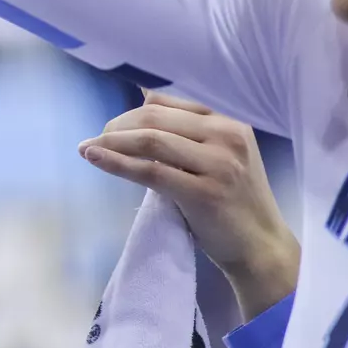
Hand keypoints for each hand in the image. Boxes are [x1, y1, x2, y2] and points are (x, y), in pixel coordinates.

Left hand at [79, 92, 299, 319]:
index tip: (111, 126)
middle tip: (96, 140)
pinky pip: (151, 172)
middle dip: (117, 126)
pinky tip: (95, 159)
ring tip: (87, 148)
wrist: (260, 246)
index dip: (131, 111)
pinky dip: (117, 163)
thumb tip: (141, 101)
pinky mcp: (205, 193)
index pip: (167, 101)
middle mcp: (227, 135)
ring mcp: (219, 164)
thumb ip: (186, 131)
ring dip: (110, 142)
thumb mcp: (217, 155)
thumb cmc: (231, 200)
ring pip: (150, 140)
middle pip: (154, 117)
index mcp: (229, 120)